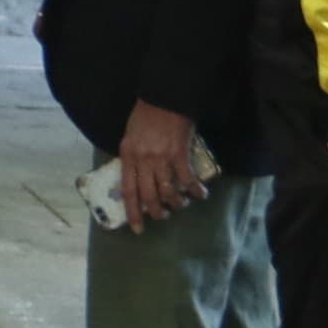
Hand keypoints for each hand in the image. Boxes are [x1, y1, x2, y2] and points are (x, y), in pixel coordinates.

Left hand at [115, 99, 205, 230]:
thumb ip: (133, 157)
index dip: (133, 211)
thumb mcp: (129, 137)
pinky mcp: (179, 153)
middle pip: (148, 195)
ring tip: (181, 204)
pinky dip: (194, 189)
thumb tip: (139, 177)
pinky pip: (187, 178)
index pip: (128, 190)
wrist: (163, 98)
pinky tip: (201, 194)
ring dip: (176, 202)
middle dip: (156, 211)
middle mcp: (142, 160)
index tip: (137, 228)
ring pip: (168, 190)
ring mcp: (160, 158)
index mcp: (127, 156)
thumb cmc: (144, 117)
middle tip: (163, 216)